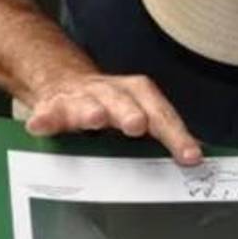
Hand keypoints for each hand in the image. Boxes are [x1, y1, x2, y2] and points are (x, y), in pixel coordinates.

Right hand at [25, 73, 202, 163]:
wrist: (65, 81)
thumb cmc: (111, 105)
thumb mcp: (141, 112)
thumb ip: (165, 132)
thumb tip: (197, 156)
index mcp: (138, 95)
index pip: (162, 114)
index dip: (177, 135)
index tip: (190, 157)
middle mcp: (111, 93)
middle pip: (124, 102)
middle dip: (130, 113)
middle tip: (137, 125)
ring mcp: (81, 99)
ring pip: (86, 104)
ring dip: (90, 111)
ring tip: (93, 119)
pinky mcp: (52, 107)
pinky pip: (48, 113)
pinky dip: (44, 118)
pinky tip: (40, 125)